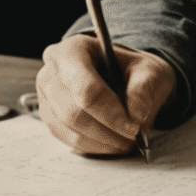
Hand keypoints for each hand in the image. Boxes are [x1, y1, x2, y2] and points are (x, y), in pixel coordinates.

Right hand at [35, 35, 176, 155]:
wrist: (122, 75)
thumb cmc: (132, 70)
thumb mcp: (149, 70)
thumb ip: (144, 88)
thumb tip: (136, 114)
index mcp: (73, 50)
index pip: (86, 88)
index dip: (110, 113)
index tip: (133, 127)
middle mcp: (51, 71)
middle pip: (73, 112)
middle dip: (106, 130)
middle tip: (132, 136)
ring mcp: (46, 96)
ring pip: (69, 128)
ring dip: (101, 141)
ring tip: (125, 142)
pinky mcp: (49, 116)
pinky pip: (66, 139)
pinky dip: (92, 146)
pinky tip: (111, 143)